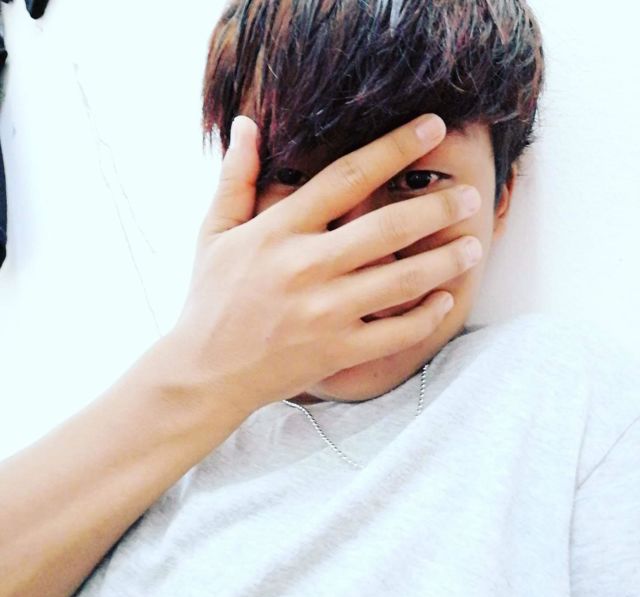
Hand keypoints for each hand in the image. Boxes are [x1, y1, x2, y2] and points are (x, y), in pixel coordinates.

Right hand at [171, 114, 481, 414]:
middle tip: (470, 197)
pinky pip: (396, 333)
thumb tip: (247, 123)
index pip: (347, 177)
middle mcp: (307, 268)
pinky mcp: (337, 351)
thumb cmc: (211, 300)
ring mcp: (324, 313)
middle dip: (438, 208)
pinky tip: (446, 300)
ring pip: (403, 282)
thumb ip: (236, 178)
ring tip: (474, 245)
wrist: (206, 372)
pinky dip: (428, 316)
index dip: (394, 147)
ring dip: (446, 260)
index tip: (432, 127)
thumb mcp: (215, 234)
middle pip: (389, 228)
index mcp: (278, 231)